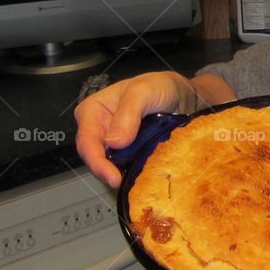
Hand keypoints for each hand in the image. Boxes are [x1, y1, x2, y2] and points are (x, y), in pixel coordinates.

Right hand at [73, 71, 193, 187]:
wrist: (182, 95)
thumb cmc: (160, 86)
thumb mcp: (144, 91)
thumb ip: (128, 112)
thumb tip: (114, 142)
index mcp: (93, 110)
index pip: (87, 140)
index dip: (96, 161)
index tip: (112, 177)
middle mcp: (99, 128)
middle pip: (94, 156)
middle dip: (106, 172)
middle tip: (122, 183)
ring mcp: (113, 142)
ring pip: (109, 164)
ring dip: (120, 173)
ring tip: (135, 181)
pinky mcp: (128, 152)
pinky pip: (126, 166)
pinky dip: (132, 172)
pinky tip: (142, 177)